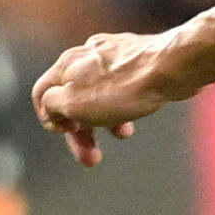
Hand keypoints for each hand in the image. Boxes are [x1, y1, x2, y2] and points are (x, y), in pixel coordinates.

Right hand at [33, 27, 196, 162]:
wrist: (173, 66)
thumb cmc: (124, 88)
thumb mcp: (74, 104)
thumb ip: (53, 106)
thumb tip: (52, 110)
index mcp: (66, 64)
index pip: (41, 93)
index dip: (49, 119)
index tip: (66, 133)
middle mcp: (86, 54)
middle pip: (72, 97)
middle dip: (81, 131)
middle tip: (91, 160)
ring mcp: (113, 53)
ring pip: (99, 93)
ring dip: (104, 120)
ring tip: (123, 135)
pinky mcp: (138, 57)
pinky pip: (122, 86)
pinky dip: (123, 105)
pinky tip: (134, 116)